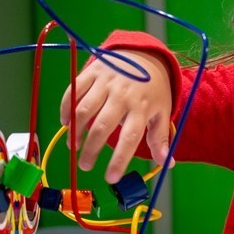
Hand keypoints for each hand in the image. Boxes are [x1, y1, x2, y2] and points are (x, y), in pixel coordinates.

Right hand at [59, 48, 172, 182]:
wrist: (144, 55)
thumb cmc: (153, 89)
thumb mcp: (162, 111)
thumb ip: (160, 138)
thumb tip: (167, 163)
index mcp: (142, 107)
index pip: (130, 138)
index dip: (119, 160)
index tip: (111, 178)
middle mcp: (123, 94)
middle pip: (103, 127)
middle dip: (91, 150)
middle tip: (85, 166)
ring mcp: (106, 82)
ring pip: (84, 110)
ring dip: (75, 131)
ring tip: (73, 146)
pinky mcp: (93, 71)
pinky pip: (74, 91)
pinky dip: (66, 108)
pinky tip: (66, 123)